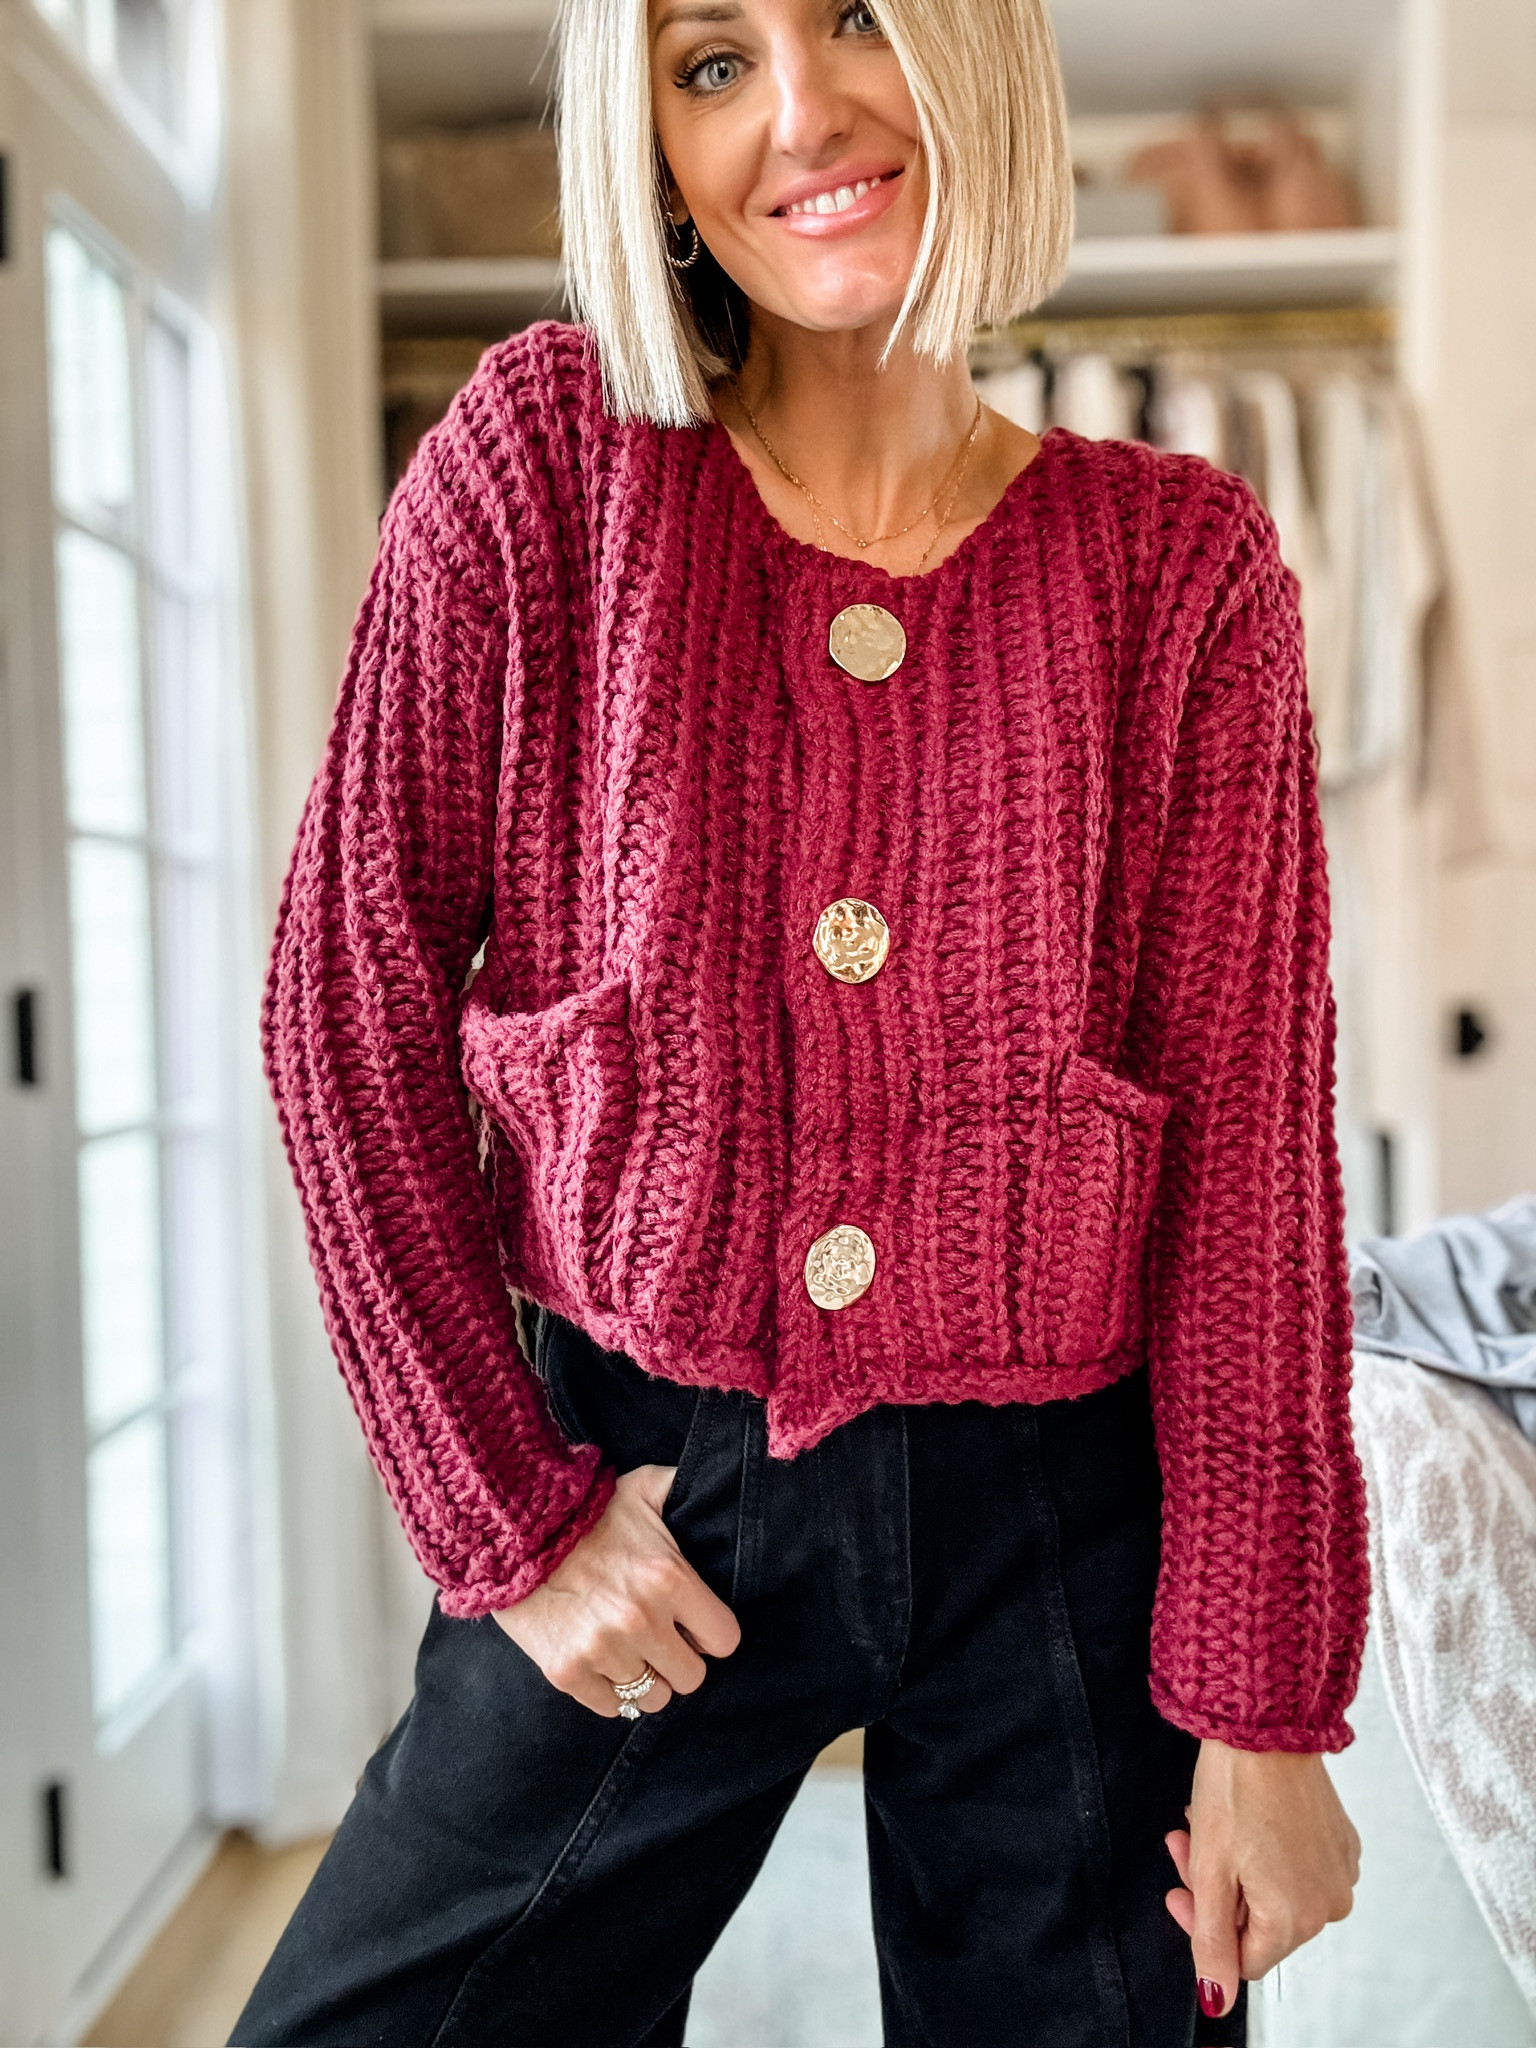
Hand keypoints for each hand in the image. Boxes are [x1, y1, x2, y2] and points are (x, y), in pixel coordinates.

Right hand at [493, 1464, 740, 1716]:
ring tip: (629, 1650)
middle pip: (692, 1678)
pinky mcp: (567, 1672)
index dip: (711, 1633)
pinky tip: (601, 1659)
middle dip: (680, 1659)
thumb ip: (684, 1490)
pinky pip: (610, 1707)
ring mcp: (603, 1650)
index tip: (694, 1625)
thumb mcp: (645, 1487)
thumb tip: (714, 1485)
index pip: (724, 1640)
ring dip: (645, 1677)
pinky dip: (609, 1690)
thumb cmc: (587, 1511)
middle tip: (660, 1639)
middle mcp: (641, 1620)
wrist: (514, 1531)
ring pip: (653, 1698)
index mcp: (669, 1578)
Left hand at [1165, 1738, 1359, 2016]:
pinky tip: (1243, 1821)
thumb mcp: (1210, 1871)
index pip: (1242, 1959)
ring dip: (1235, 1869)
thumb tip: (1216, 2001)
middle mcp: (1328, 1904)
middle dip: (1215, 1891)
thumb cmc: (1236, 1788)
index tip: (1179, 1887)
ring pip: (1275, 1894)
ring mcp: (1339, 1872)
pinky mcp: (1342, 1843)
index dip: (1203, 1927)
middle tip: (1183, 1846)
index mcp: (1295, 1919)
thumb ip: (1213, 1943)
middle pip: (1259, 1925)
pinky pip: (1298, 1868)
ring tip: (1206, 1826)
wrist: (1268, 1725)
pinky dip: (1265, 1853)